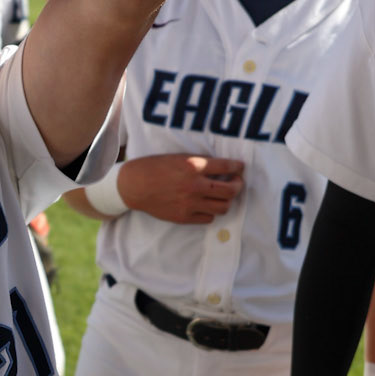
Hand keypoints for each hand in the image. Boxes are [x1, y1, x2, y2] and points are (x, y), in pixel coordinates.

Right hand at [116, 153, 243, 223]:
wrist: (135, 186)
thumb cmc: (155, 167)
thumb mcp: (178, 157)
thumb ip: (200, 162)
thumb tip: (222, 168)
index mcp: (193, 166)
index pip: (226, 166)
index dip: (237, 167)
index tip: (240, 167)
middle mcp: (194, 186)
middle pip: (230, 190)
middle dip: (238, 185)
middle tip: (236, 182)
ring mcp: (190, 204)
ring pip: (223, 206)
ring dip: (226, 200)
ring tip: (223, 195)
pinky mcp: (184, 217)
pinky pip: (208, 218)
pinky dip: (211, 211)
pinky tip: (206, 205)